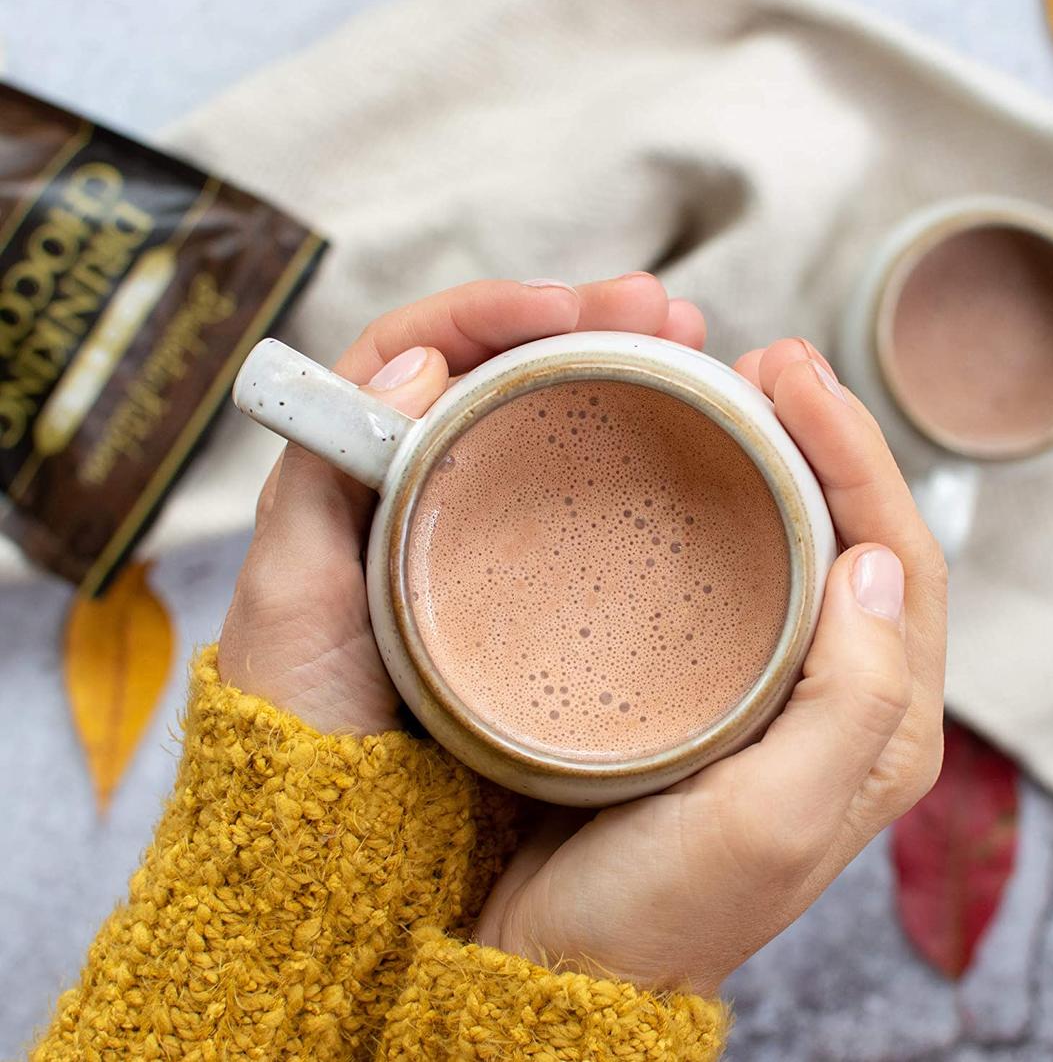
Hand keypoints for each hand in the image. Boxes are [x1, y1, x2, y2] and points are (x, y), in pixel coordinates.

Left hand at [217, 274, 705, 733]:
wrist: (342, 815)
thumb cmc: (304, 705)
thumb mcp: (291, 587)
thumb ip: (325, 477)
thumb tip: (420, 364)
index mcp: (362, 466)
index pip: (427, 348)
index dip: (496, 311)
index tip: (575, 306)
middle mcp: (426, 481)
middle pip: (504, 371)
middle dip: (586, 325)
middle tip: (667, 314)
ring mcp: (485, 529)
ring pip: (549, 424)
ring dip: (619, 376)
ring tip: (693, 353)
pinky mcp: (531, 580)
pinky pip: (578, 499)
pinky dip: (627, 461)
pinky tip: (682, 447)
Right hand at [474, 337, 946, 995]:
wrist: (554, 956)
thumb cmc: (655, 906)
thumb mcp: (769, 819)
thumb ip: (854, 699)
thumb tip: (877, 562)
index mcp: (879, 728)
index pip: (903, 558)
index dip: (858, 454)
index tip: (793, 375)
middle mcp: (843, 702)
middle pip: (860, 539)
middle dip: (825, 440)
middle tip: (763, 364)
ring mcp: (774, 692)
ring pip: (802, 551)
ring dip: (780, 466)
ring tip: (731, 397)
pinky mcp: (710, 687)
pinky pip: (741, 581)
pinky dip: (729, 516)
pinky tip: (690, 479)